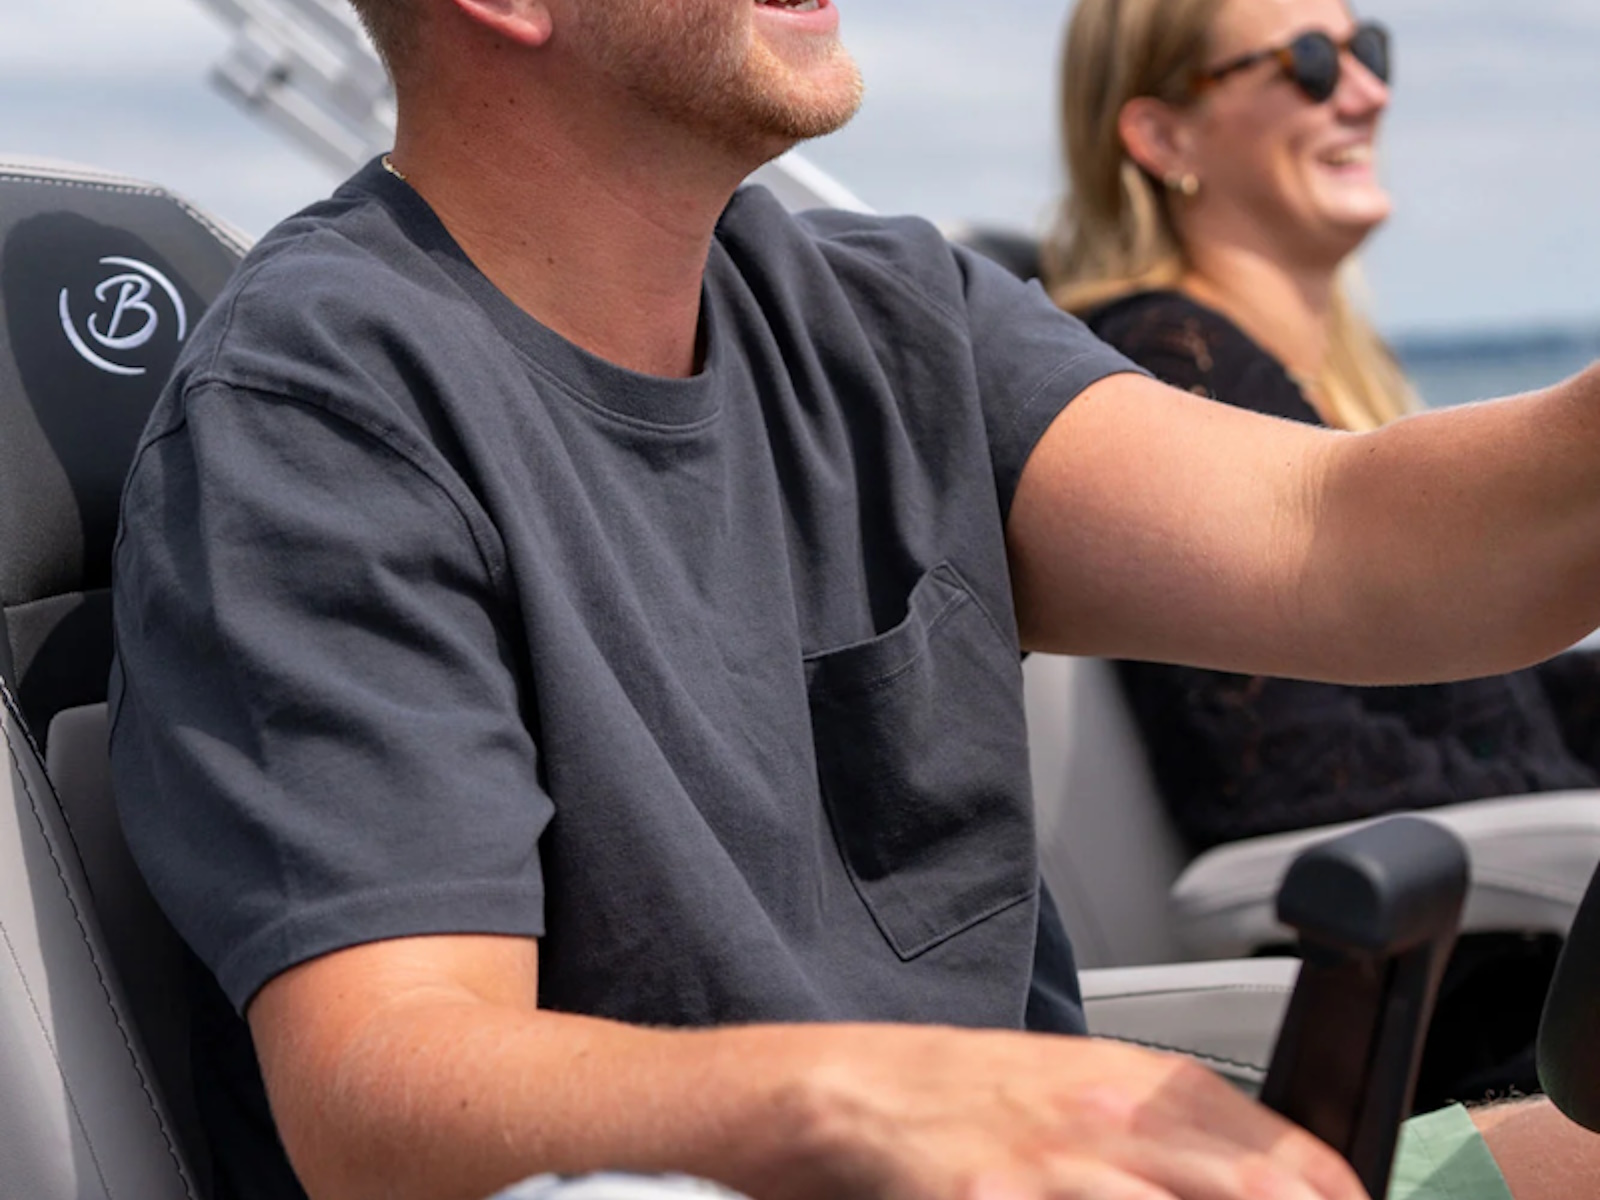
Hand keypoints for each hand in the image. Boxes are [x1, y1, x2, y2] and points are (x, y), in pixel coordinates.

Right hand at [780, 1028, 1366, 1199]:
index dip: (1341, 1195)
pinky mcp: (996, 1199)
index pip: (1284, 1147)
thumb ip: (1168, 1126)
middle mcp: (1112, 1116)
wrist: (851, 1093)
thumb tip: (1263, 1177)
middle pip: (1257, 1187)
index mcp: (1140, 1081)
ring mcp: (1057, 1163)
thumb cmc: (966, 1094)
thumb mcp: (1079, 1085)